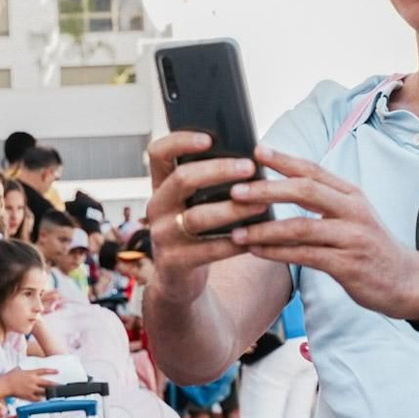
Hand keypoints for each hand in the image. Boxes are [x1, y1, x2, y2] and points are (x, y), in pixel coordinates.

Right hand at [0, 366, 59, 401]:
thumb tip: (24, 368)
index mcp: (31, 373)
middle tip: (62, 386)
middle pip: (48, 383)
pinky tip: (45, 400)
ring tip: (55, 394)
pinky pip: (37, 399)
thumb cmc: (9, 377)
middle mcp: (33, 381)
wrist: (4, 384)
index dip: (52, 371)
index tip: (58, 371)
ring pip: (44, 392)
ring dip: (50, 393)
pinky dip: (42, 399)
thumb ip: (24, 369)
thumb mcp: (18, 369)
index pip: (44, 371)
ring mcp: (31, 389)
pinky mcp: (28, 396)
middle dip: (56, 385)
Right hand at [143, 132, 269, 303]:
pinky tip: (256, 238)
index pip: (159, 153)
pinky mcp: (175, 261)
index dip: (180, 141)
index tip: (209, 138)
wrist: (177, 279)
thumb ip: (208, 183)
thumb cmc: (196, 231)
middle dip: (218, 171)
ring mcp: (163, 235)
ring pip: (197, 217)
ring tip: (261, 204)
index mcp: (161, 185)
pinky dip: (234, 243)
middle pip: (182, 179)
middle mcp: (157, 206)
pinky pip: (209, 250)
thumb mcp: (192, 204)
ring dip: (232, 209)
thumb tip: (251, 157)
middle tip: (249, 167)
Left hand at [225, 147, 418, 322]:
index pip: (314, 170)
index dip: (284, 160)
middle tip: (236, 191)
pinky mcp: (347, 265)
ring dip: (265, 229)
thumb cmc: (370, 246)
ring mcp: (352, 238)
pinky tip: (256, 251)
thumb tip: (279, 185)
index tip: (256, 150)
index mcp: (351, 194)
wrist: (406, 281)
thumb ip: (322, 200)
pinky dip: (277, 253)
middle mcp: (353, 211)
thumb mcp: (352, 215)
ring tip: (237, 231)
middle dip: (268, 189)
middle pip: (306, 191)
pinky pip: (305, 256)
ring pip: (301, 227)